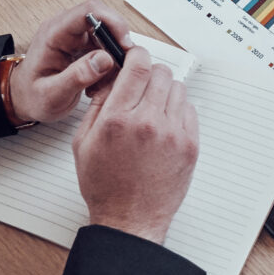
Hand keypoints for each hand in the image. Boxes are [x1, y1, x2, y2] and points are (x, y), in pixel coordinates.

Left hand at [8, 0, 131, 124]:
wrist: (22, 99)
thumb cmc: (31, 96)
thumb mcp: (52, 94)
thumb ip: (77, 77)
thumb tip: (104, 59)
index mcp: (53, 34)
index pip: (88, 11)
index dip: (112, 22)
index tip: (124, 44)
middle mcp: (64, 30)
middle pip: (102, 18)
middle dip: (118, 39)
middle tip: (124, 63)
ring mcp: (73, 36)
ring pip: (107, 31)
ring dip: (115, 52)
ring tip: (109, 76)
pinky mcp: (81, 45)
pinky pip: (105, 44)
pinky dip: (111, 60)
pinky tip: (104, 78)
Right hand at [72, 46, 197, 244]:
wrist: (130, 218)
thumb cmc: (106, 185)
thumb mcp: (83, 143)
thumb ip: (97, 107)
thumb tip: (112, 81)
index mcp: (118, 119)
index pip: (137, 66)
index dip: (137, 55)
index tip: (135, 57)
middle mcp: (147, 122)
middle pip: (160, 72)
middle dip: (149, 74)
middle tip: (142, 86)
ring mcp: (172, 134)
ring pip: (177, 88)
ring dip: (164, 92)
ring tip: (152, 108)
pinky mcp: (190, 145)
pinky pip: (190, 110)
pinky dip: (177, 111)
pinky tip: (164, 125)